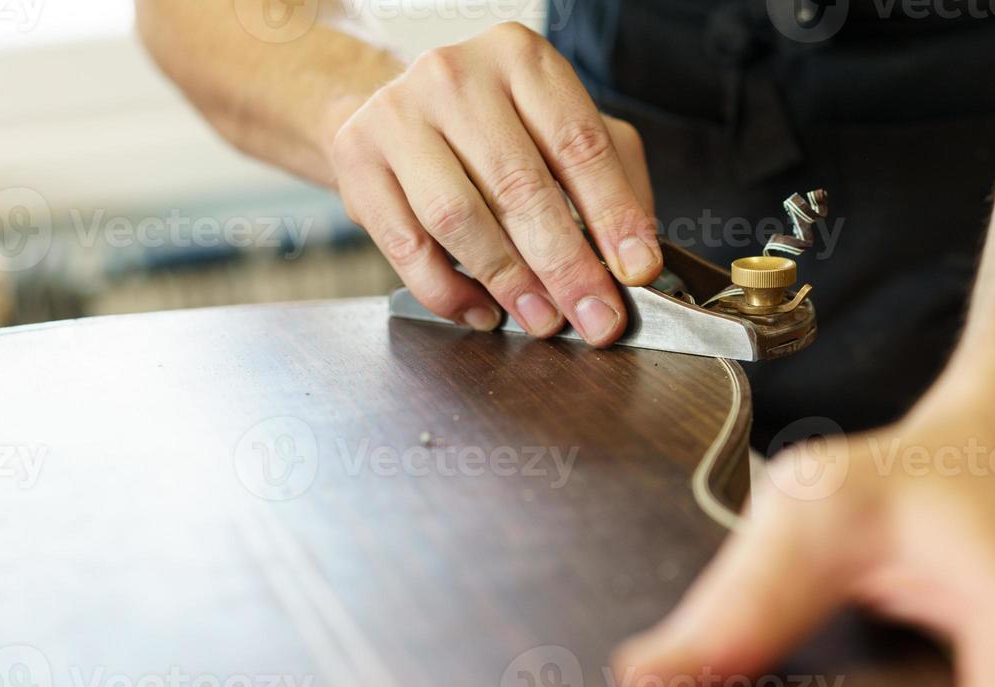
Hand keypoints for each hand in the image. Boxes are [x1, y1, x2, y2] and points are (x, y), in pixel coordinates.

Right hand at [329, 23, 659, 344]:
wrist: (398, 114)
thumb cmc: (494, 129)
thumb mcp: (564, 129)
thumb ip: (612, 180)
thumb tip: (637, 257)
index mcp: (521, 58)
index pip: (579, 143)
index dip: (613, 215)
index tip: (636, 271)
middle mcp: (456, 76)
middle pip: (520, 186)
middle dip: (566, 266)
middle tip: (595, 317)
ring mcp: (398, 114)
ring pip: (459, 217)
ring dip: (508, 281)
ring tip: (542, 320)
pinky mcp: (357, 158)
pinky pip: (407, 244)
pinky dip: (448, 291)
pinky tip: (483, 311)